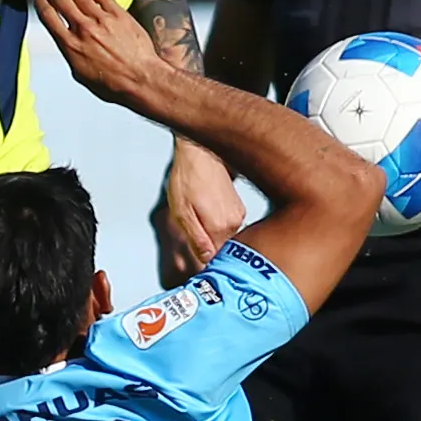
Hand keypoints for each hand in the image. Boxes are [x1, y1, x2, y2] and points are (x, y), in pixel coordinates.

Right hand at [34, 0, 164, 104]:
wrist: (141, 78)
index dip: (40, 3)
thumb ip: (71, 52)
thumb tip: (67, 41)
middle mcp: (83, 29)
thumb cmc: (113, 83)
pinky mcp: (118, 14)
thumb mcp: (80, 73)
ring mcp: (101, 19)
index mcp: (71, 45)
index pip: (48, 16)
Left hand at [158, 141, 244, 280]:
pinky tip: (204, 214)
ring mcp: (238, 214)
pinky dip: (215, 225)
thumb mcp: (182, 212)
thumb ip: (196, 239)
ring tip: (195, 223)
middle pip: (222, 250)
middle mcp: (235, 222)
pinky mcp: (238, 206)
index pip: (218, 260)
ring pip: (224, 238)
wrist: (200, 150)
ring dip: (211, 237)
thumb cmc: (188, 176)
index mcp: (221, 227)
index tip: (196, 270)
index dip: (205, 266)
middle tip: (190, 248)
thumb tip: (206, 261)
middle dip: (207, 252)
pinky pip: (227, 225)